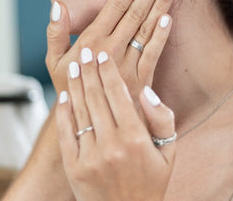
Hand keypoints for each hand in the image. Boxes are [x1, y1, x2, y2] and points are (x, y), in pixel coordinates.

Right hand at [46, 0, 175, 98]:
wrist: (87, 120)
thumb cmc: (70, 85)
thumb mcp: (53, 60)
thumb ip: (55, 32)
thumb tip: (58, 5)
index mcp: (92, 40)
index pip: (115, 5)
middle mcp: (112, 49)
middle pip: (135, 12)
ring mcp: (128, 63)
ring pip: (147, 29)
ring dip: (160, 5)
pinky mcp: (141, 78)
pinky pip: (154, 53)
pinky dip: (162, 34)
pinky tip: (169, 17)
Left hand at [56, 50, 175, 200]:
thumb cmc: (151, 182)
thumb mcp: (169, 152)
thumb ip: (162, 118)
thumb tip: (146, 90)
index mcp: (136, 138)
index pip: (118, 93)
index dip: (108, 71)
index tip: (102, 55)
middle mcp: (112, 145)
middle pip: (96, 96)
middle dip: (90, 70)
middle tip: (85, 51)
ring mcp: (90, 157)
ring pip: (80, 110)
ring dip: (76, 85)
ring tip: (75, 66)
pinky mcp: (74, 168)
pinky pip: (67, 132)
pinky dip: (64, 112)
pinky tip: (64, 95)